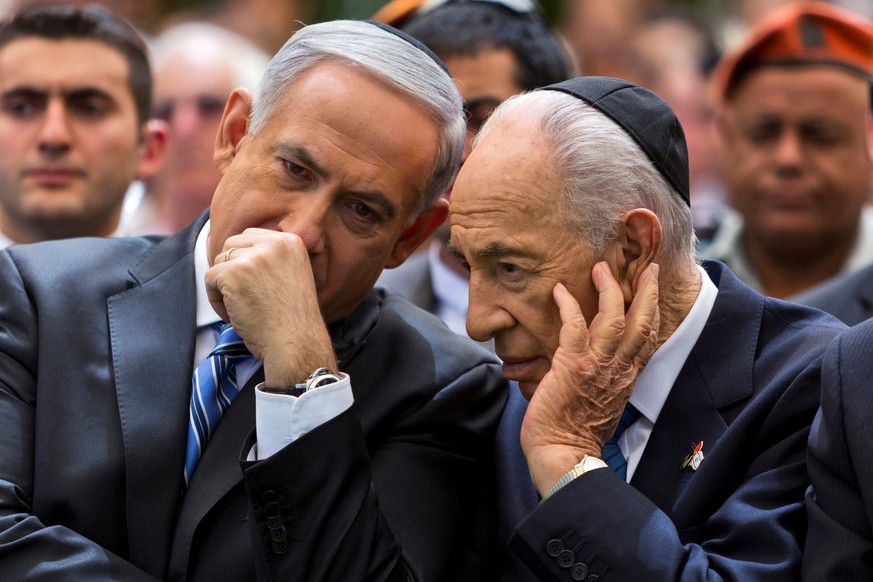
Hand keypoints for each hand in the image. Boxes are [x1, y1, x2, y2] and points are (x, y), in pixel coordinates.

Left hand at [205, 228, 336, 387]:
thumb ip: (271, 259)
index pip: (251, 236)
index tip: (254, 287)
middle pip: (232, 245)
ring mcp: (253, 257)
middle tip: (246, 299)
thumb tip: (235, 251)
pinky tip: (235, 315)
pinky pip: (209, 279)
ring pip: (219, 262)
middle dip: (232, 271)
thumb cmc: (293, 320)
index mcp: (291, 242)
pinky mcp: (233, 273)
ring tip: (243, 309)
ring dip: (224, 287)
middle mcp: (274, 243)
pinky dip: (216, 300)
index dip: (245, 262)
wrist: (297, 344)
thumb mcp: (291, 276)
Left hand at [520, 261, 659, 495]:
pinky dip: (568, 305)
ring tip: (601, 269)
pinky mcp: (573, 365)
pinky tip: (559, 291)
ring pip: (613, 318)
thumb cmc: (574, 435)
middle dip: (646, 292)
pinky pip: (574, 325)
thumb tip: (590, 366)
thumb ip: (603, 380)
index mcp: (627, 378)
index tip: (650, 291)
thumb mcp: (601, 404)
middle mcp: (619, 369)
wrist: (563, 456)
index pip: (647, 339)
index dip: (651, 312)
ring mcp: (598, 366)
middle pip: (642, 323)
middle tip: (646, 268)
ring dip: (608, 289)